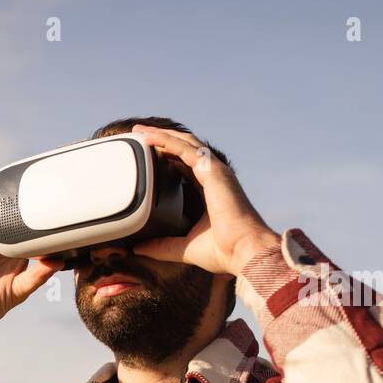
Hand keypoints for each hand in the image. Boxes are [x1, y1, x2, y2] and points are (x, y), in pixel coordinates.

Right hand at [0, 194, 63, 336]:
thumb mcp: (19, 291)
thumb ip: (37, 277)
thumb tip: (58, 263)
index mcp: (12, 256)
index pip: (28, 233)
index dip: (38, 221)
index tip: (54, 209)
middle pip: (10, 218)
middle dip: (21, 204)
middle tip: (38, 188)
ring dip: (0, 200)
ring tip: (16, 185)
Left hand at [128, 125, 278, 275]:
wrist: (244, 250)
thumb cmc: (224, 251)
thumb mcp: (183, 247)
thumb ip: (161, 247)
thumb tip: (138, 249)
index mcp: (209, 192)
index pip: (186, 167)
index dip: (168, 157)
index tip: (149, 155)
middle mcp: (213, 177)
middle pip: (184, 150)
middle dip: (162, 140)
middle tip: (139, 135)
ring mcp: (214, 171)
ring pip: (184, 144)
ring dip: (161, 135)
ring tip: (141, 131)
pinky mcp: (212, 170)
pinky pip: (185, 148)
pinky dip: (167, 140)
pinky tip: (150, 137)